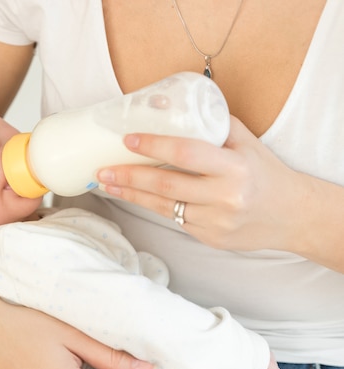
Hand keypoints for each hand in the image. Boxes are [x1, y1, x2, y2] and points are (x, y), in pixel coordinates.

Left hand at [97, 116, 314, 253]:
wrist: (291, 215)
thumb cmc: (265, 173)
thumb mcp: (247, 143)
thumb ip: (214, 125)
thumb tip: (171, 105)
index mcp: (235, 167)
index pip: (187, 153)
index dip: (154, 146)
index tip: (128, 140)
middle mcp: (225, 197)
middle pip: (167, 185)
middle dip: (130, 177)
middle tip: (103, 170)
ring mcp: (216, 222)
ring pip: (164, 207)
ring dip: (132, 195)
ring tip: (108, 184)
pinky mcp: (209, 238)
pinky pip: (175, 220)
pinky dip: (153, 206)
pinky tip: (134, 196)